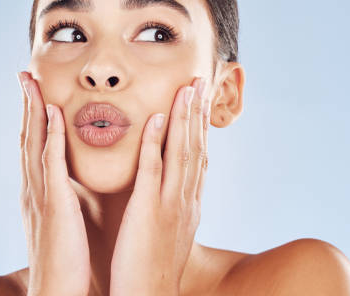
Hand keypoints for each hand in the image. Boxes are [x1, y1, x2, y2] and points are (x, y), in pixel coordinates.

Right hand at [17, 71, 90, 295]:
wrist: (56, 292)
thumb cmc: (65, 261)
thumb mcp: (61, 222)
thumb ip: (62, 198)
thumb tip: (68, 184)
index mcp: (38, 191)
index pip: (34, 146)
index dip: (32, 117)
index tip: (34, 91)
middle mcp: (33, 188)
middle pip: (28, 136)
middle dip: (26, 104)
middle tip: (24, 74)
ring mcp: (40, 194)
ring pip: (34, 142)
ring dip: (32, 109)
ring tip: (31, 81)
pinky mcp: (54, 204)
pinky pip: (51, 164)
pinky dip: (50, 135)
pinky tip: (53, 113)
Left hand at [109, 77, 209, 295]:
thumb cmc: (152, 267)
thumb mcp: (169, 232)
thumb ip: (171, 206)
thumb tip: (171, 190)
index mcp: (189, 203)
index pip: (198, 156)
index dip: (201, 126)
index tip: (201, 101)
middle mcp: (186, 199)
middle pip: (196, 147)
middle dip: (198, 112)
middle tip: (201, 81)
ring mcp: (170, 204)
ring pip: (181, 151)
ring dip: (184, 117)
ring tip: (187, 88)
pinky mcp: (149, 211)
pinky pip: (152, 170)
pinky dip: (155, 141)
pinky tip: (156, 118)